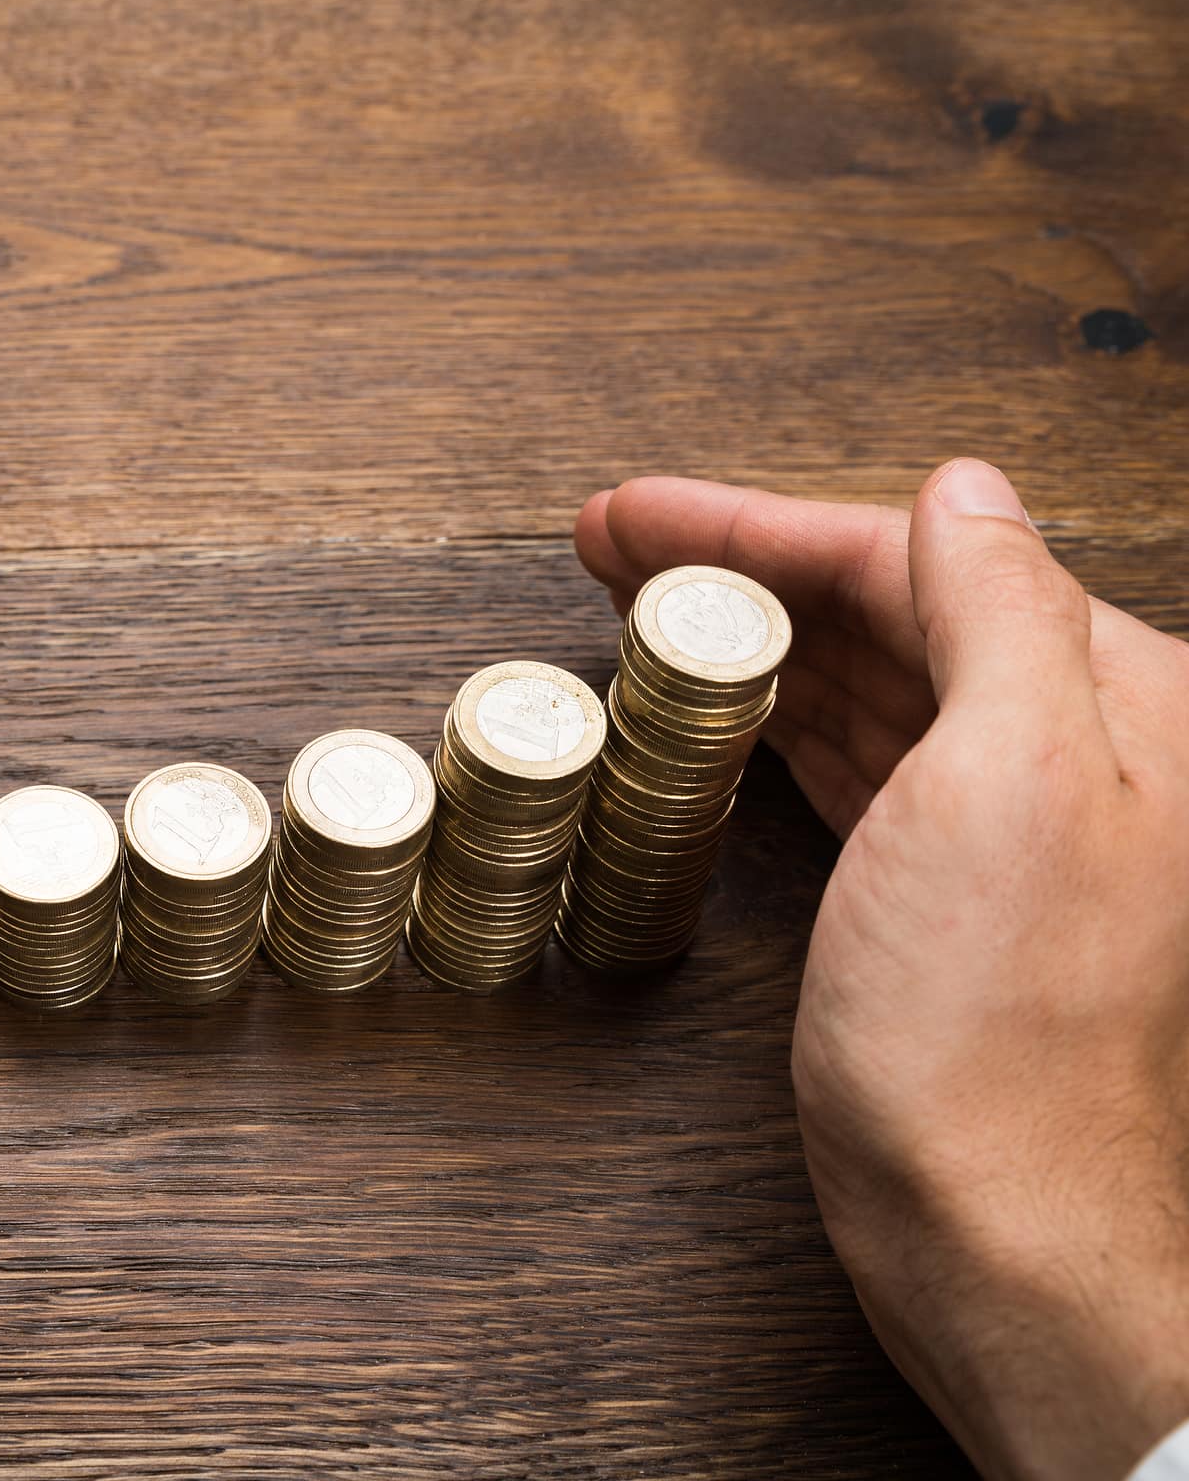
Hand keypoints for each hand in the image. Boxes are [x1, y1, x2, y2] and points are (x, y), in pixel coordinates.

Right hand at [577, 460, 1188, 1479]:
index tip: (634, 517)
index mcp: (1109, 699)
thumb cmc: (999, 1028)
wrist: (998, 1224)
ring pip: (858, 685)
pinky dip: (767, 726)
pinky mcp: (942, 899)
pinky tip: (712, 719)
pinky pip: (847, 768)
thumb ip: (998, 611)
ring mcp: (1004, 829)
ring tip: (630, 613)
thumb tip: (960, 490)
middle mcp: (1072, 751)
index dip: (757, 527)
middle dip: (736, 569)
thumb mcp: (1011, 778)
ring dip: (744, 639)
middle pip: (881, 611)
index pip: (915, 559)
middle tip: (605, 548)